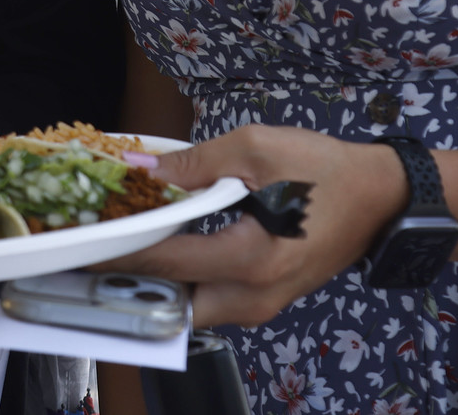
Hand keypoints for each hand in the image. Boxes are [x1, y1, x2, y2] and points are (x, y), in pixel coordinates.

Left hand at [100, 124, 407, 327]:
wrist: (381, 198)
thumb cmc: (324, 170)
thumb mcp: (255, 148)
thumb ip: (193, 163)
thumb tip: (140, 167)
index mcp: (250, 258)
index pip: (165, 260)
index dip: (115, 250)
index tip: (77, 241)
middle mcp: (253, 296)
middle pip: (170, 302)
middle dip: (125, 279)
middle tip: (86, 251)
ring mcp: (260, 307)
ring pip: (188, 309)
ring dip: (151, 284)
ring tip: (114, 248)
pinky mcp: (263, 302)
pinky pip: (208, 302)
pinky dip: (178, 282)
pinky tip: (156, 251)